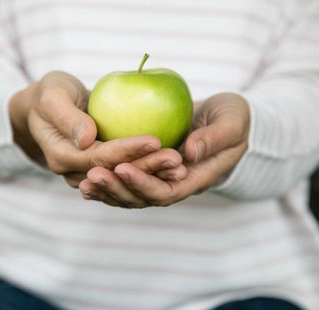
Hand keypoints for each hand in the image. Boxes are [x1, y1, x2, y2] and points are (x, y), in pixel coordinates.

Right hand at [9, 71, 180, 186]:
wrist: (46, 107)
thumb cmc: (49, 94)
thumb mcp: (52, 96)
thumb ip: (67, 117)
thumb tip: (86, 138)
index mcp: (61, 156)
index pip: (99, 158)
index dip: (126, 151)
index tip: (154, 140)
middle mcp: (75, 173)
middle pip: (115, 174)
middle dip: (147, 167)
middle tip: (176, 159)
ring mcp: (88, 175)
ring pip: (123, 180)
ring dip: (152, 175)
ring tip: (179, 167)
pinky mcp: (101, 170)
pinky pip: (126, 175)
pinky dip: (148, 172)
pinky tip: (171, 167)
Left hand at [79, 92, 249, 207]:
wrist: (229, 120)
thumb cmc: (235, 119)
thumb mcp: (232, 123)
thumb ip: (214, 139)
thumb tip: (189, 154)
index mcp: (196, 178)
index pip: (166, 191)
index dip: (143, 184)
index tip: (122, 168)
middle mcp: (176, 184)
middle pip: (142, 198)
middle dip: (117, 190)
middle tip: (92, 176)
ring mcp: (163, 178)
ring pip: (131, 194)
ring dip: (108, 190)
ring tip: (83, 182)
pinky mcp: (152, 169)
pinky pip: (128, 180)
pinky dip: (109, 181)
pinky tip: (87, 174)